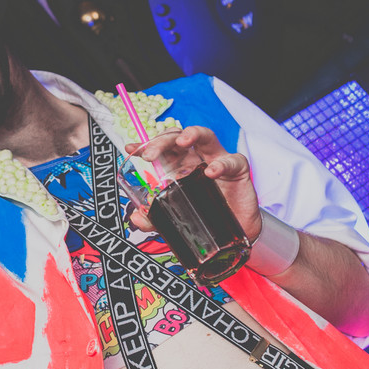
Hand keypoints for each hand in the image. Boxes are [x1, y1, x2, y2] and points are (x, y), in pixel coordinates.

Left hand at [127, 126, 261, 239]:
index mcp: (179, 164)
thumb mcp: (174, 216)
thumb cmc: (204, 216)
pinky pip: (232, 160)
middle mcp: (196, 157)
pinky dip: (221, 164)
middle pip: (178, 137)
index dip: (146, 145)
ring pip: (205, 136)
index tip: (130, 148)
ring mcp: (217, 160)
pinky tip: (211, 171)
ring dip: (192, 134)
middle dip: (162, 141)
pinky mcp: (237, 170)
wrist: (233, 234)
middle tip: (149, 155)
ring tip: (182, 141)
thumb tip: (137, 218)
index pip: (161, 148)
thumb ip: (154, 217)